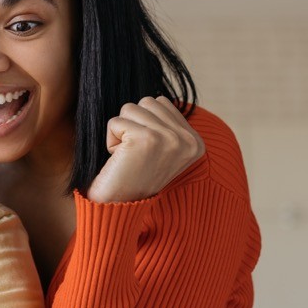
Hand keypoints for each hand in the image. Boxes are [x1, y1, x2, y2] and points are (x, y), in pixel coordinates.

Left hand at [86, 96, 204, 203]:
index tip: (147, 153)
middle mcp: (188, 140)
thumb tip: (156, 100)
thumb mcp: (161, 149)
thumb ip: (166, 124)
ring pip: (130, 108)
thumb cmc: (134, 177)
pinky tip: (120, 160)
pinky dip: (110, 140)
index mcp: (196, 142)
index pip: (161, 102)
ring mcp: (169, 138)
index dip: (144, 124)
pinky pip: (115, 121)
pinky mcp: (145, 139)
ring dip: (121, 132)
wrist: (119, 208)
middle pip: (147, 101)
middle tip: (135, 155)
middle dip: (133, 125)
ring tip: (128, 157)